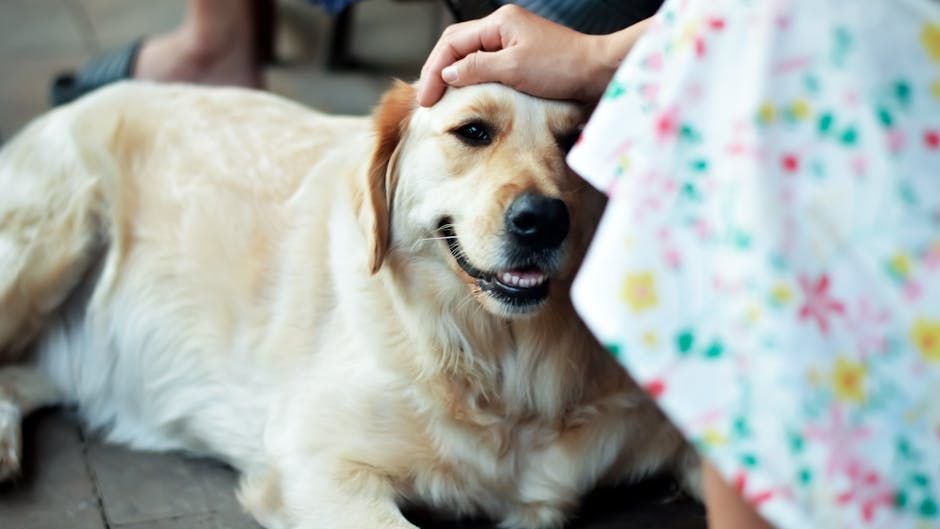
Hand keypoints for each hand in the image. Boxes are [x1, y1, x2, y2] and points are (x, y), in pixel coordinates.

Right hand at [417, 5, 649, 106]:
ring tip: (439, 98)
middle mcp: (502, 27)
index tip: (426, 98)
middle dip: (437, 71)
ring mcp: (511, 40)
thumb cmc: (562, 68)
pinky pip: (484, 63)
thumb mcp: (514, 69)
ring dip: (451, 75)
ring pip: (468, 54)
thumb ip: (477, 68)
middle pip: (456, 45)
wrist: (597, 72)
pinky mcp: (520, 56)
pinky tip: (464, 93)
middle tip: (426, 99)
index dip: (434, 71)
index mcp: (499, 23)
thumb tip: (448, 74)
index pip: (452, 43)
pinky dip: (469, 78)